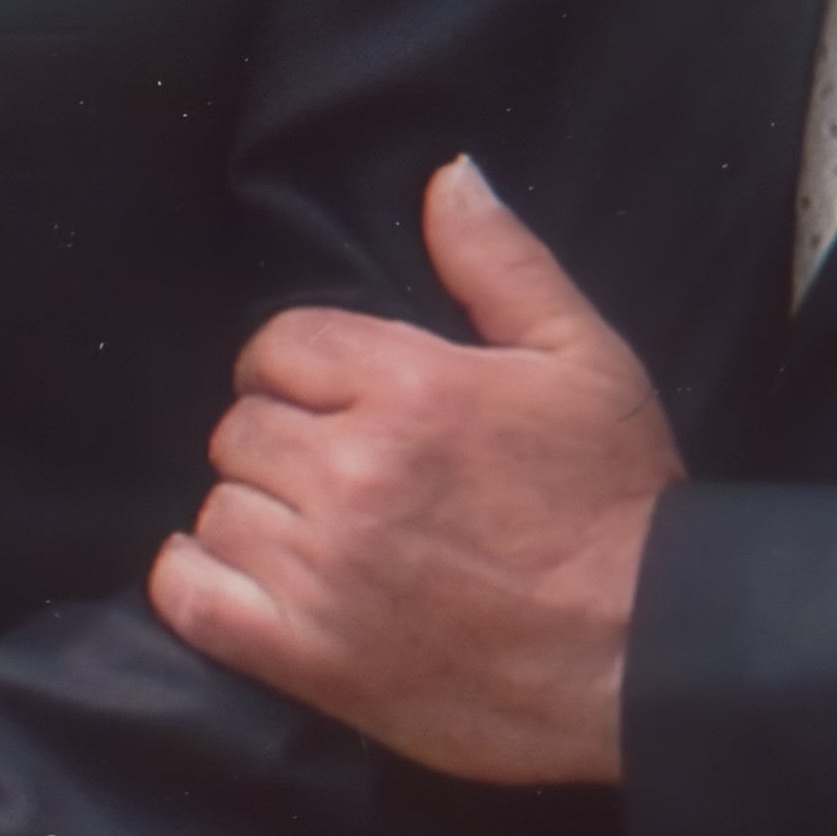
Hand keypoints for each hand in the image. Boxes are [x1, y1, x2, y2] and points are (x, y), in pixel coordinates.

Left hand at [150, 157, 679, 784]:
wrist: (645, 657)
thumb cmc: (617, 504)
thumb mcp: (583, 359)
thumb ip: (501, 261)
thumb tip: (447, 177)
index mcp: (411, 387)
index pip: (279, 346)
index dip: (301, 369)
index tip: (336, 399)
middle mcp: (354, 472)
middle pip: (242, 426)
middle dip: (281, 438)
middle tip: (338, 470)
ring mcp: (325, 571)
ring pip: (220, 508)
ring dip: (256, 513)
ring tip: (317, 532)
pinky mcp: (309, 658)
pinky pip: (191, 598)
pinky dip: (196, 583)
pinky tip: (241, 578)